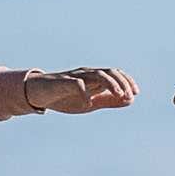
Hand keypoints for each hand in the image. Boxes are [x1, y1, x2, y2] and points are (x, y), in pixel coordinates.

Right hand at [20, 66, 137, 116]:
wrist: (39, 94)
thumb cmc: (65, 97)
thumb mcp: (91, 102)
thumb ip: (108, 100)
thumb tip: (130, 100)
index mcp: (94, 78)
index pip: (115, 73)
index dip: (127, 81)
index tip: (135, 94)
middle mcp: (87, 74)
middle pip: (109, 71)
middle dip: (122, 82)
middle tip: (128, 96)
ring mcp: (75, 76)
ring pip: (97, 74)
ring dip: (110, 84)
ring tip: (118, 95)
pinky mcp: (62, 82)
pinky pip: (76, 84)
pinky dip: (85, 93)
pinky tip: (88, 103)